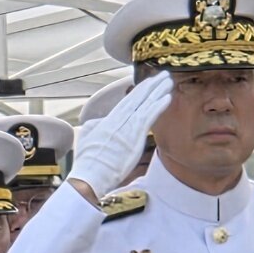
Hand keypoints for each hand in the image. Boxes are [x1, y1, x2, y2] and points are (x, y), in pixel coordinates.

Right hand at [68, 72, 172, 200]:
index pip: (126, 103)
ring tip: (168, 81)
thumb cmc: (87, 164)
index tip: (148, 83)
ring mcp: (126, 128)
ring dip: (158, 91)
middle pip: (137, 99)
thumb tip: (100, 122)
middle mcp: (117, 121)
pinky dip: (158, 106)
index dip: (138, 91)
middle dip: (150, 86)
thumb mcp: (86, 139)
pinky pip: (148, 117)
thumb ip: (95, 127)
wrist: (89, 177)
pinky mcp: (134, 136)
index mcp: (106, 122)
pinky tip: (167, 97)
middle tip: (162, 75)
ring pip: (144, 105)